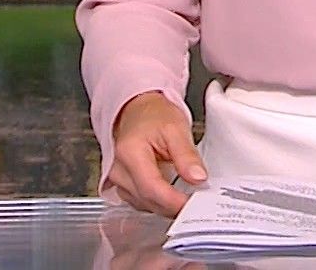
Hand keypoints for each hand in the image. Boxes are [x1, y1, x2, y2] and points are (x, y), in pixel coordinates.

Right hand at [107, 90, 206, 215]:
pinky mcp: (122, 186)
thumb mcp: (177, 128)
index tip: (194, 204)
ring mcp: (117, 180)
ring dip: (167, 205)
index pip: (151, 188)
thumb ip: (187, 155)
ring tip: (186, 194)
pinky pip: (142, 203)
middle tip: (198, 201)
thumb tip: (198, 178)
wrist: (138, 110)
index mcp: (130, 152)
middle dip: (174, 206)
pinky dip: (159, 202)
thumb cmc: (154, 116)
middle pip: (148, 200)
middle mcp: (118, 170)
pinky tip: (171, 193)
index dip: (174, 201)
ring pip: (145, 205)